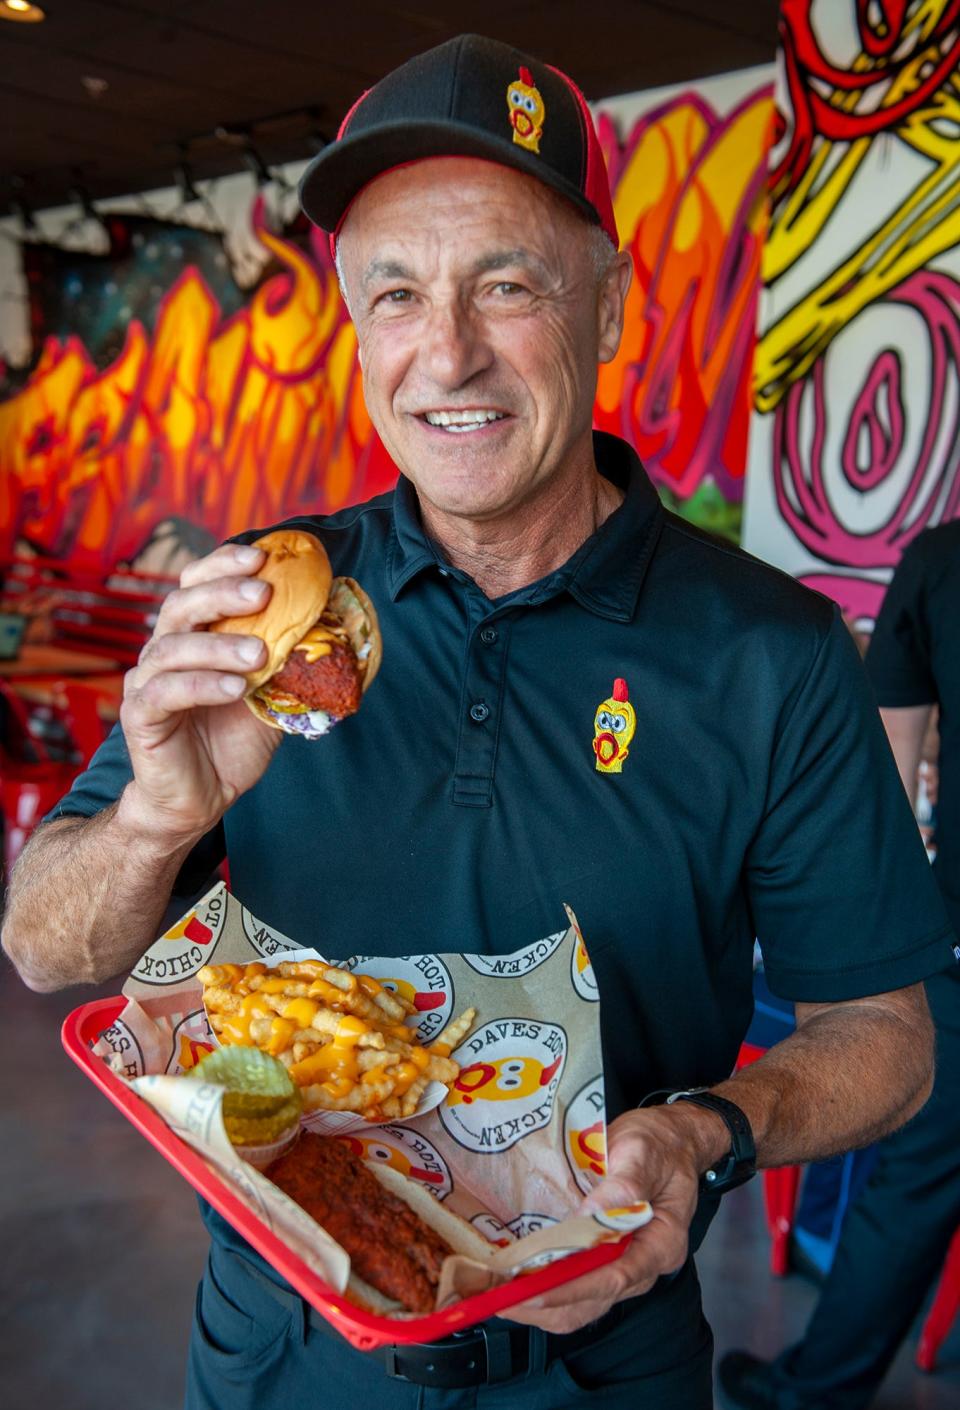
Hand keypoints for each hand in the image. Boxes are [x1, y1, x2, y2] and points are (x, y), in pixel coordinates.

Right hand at [118, 543, 279, 845]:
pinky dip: (201, 685)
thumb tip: (334, 627)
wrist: (200, 797)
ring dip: (219, 645)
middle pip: (181, 605)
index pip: (197, 584)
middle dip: (223, 592)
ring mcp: (147, 681)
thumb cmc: (232, 741)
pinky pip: (165, 691)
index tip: (261, 557)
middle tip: (263, 594)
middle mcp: (163, 650)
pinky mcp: (141, 715)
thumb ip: (288, 661)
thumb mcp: (271, 695)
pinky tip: (234, 688)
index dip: (224, 564)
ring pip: (174, 647)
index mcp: (192, 636)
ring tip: (259, 654)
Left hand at [505, 1106, 711, 1334]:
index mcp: (661, 1243)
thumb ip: (622, 1185)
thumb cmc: (659, 1145)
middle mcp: (643, 1265)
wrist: (669, 1140)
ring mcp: (624, 1266)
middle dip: (544, 1304)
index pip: (614, 1278)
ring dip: (540, 1302)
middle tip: (500, 1295)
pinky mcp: (606, 1259)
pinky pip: (576, 1287)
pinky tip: (517, 1278)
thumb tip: (589, 1216)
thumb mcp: (642, 1152)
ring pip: (580, 1304)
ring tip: (499, 1291)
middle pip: (592, 1303)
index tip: (534, 1289)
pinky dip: (546, 1288)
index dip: (572, 1288)